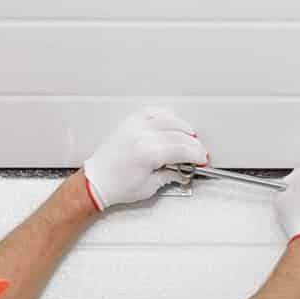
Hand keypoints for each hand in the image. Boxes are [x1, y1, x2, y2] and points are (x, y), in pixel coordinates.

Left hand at [82, 107, 207, 209]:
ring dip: (183, 128)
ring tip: (189, 138)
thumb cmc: (117, 186)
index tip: (202, 159)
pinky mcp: (129, 123)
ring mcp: (135, 126)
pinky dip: (165, 116)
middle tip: (198, 153)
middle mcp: (142, 136)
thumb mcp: (150, 187)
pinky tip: (171, 123)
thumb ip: (171, 175)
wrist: (97, 180)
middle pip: (179, 134)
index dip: (196, 155)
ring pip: (168, 119)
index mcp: (148, 153)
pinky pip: (152, 112)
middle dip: (193, 144)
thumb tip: (185, 170)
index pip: (182, 149)